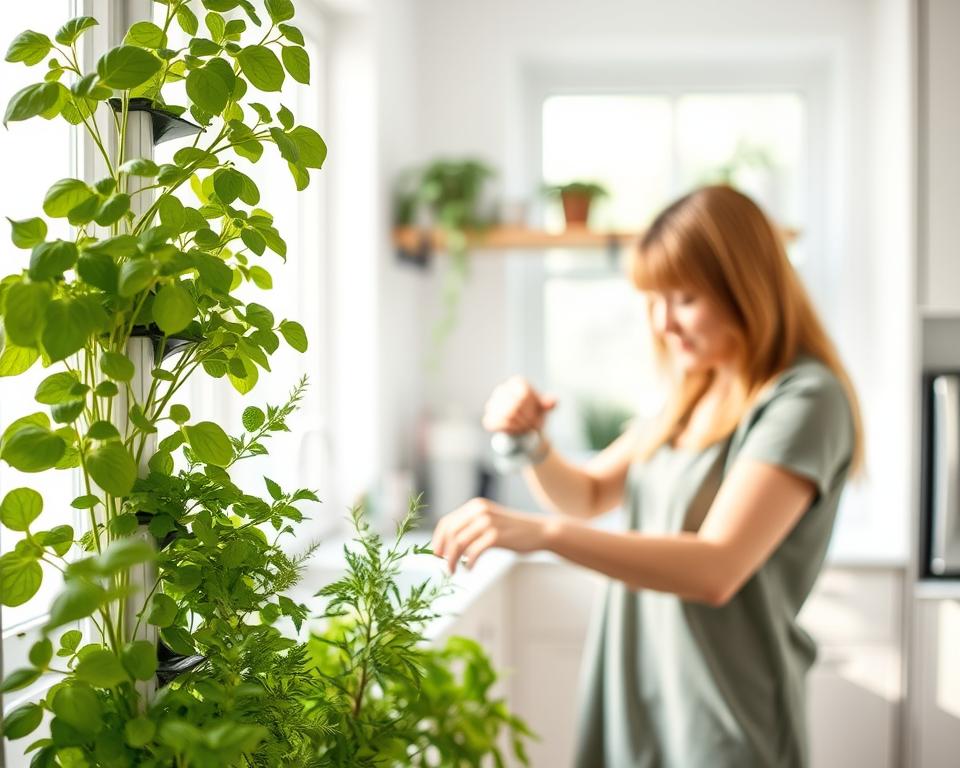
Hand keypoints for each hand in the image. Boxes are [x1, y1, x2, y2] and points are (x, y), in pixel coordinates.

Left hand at [431, 498, 548, 574]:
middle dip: (443, 551)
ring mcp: (488, 522)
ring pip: (459, 543)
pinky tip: (470, 569)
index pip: (447, 522)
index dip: (438, 539)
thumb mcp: (489, 521)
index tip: (436, 554)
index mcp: (475, 506)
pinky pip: (473, 552)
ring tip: (453, 571)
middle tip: (444, 566)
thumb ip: (471, 527)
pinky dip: (468, 563)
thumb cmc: (513, 531)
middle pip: (450, 533)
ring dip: (452, 560)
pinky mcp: (496, 536)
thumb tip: (448, 546)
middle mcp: (479, 511)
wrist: (540, 531)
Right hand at [482, 376, 557, 433]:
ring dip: (518, 425)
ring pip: (505, 415)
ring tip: (524, 428)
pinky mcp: (488, 418)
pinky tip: (514, 431)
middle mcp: (502, 390)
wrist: (526, 429)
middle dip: (525, 419)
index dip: (531, 409)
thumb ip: (549, 404)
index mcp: (517, 383)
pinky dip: (508, 430)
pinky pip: (496, 424)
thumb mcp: (545, 408)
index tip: (536, 417)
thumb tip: (553, 402)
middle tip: (531, 425)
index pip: (523, 394)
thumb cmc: (536, 414)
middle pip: (514, 406)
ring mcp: (492, 404)